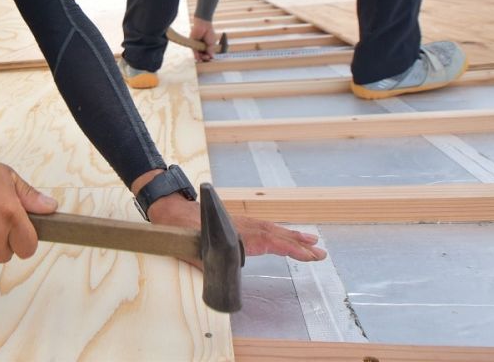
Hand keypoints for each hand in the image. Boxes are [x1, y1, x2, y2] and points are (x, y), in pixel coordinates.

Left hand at [147, 193, 324, 263]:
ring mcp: (242, 224)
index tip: (309, 255)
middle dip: (299, 244)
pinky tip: (284, 235)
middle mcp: (244, 227)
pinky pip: (263, 227)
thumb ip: (207, 266)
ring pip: (272, 229)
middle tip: (321, 252)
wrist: (172, 213)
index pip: (270, 242)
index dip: (291, 249)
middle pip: (277, 235)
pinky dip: (277, 231)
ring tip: (313, 240)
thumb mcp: (193, 253)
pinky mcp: (238, 223)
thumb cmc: (182, 233)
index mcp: (238, 235)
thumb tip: (218, 280)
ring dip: (292, 236)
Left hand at [189, 17, 217, 61]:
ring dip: (200, 58)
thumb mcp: (211, 43)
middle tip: (207, 58)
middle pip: (202, 54)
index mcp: (207, 46)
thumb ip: (210, 50)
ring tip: (202, 59)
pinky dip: (196, 55)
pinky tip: (198, 58)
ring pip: (198, 54)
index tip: (210, 58)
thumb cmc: (209, 33)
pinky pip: (194, 50)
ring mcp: (197, 45)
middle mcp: (201, 46)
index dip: (208, 56)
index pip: (207, 53)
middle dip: (204, 57)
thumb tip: (212, 57)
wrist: (204, 26)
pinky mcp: (192, 43)